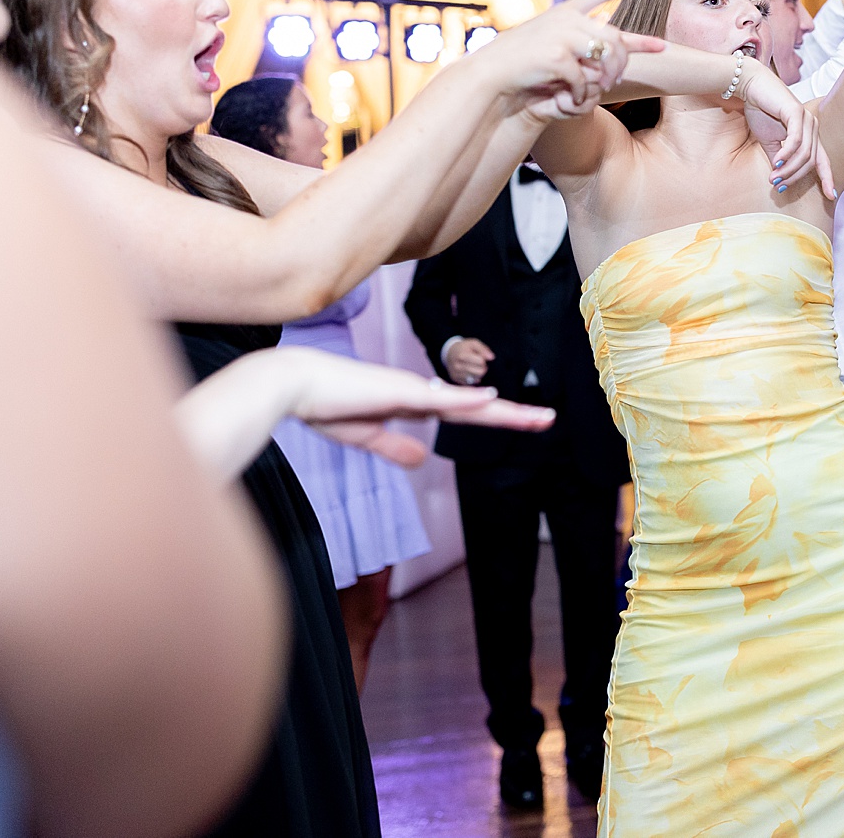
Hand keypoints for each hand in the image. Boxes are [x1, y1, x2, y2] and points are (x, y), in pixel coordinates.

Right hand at [275, 348, 552, 468]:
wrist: (294, 383)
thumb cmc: (323, 405)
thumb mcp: (365, 435)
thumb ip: (395, 446)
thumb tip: (422, 460)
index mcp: (412, 403)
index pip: (462, 414)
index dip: (492, 418)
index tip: (521, 421)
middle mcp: (420, 393)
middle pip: (477, 408)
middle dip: (513, 415)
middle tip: (549, 419)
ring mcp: (413, 389)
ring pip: (469, 404)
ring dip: (505, 411)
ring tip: (540, 418)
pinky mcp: (398, 391)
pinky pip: (440, 398)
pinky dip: (467, 400)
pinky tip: (492, 399)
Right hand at [443, 337, 494, 385]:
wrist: (449, 353)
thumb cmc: (464, 348)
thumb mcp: (473, 344)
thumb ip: (483, 349)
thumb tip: (491, 357)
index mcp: (462, 355)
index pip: (481, 362)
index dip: (484, 359)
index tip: (480, 357)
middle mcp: (457, 366)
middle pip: (480, 372)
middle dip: (483, 367)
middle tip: (480, 364)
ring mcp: (456, 374)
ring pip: (477, 378)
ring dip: (479, 374)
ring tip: (475, 367)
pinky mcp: (456, 380)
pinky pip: (471, 383)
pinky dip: (473, 378)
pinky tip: (470, 372)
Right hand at [487, 0, 666, 117]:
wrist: (492, 73)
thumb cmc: (522, 58)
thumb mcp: (552, 37)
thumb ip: (580, 31)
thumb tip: (609, 18)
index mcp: (566, 11)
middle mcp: (567, 19)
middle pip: (615, 38)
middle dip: (624, 62)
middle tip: (620, 79)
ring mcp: (562, 36)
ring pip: (607, 58)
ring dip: (608, 78)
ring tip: (605, 88)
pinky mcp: (557, 57)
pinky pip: (585, 79)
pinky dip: (583, 93)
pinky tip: (574, 97)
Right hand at [739, 61, 837, 198]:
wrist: (750, 86)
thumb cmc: (760, 110)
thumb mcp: (769, 142)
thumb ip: (778, 159)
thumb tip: (780, 180)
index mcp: (809, 134)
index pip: (822, 159)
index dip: (827, 177)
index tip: (831, 195)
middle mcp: (812, 126)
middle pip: (811, 161)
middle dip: (795, 177)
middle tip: (778, 186)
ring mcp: (807, 118)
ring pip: (804, 154)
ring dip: (788, 169)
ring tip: (774, 178)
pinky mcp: (796, 112)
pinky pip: (796, 140)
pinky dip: (786, 154)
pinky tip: (776, 162)